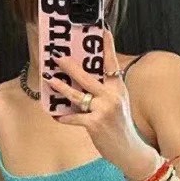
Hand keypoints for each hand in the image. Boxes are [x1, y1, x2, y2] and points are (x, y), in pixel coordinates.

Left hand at [43, 27, 159, 178]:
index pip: (111, 63)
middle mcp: (112, 96)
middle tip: (57, 57)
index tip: (102, 30)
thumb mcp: (118, 103)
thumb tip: (83, 79)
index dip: (107, 46)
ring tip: (49, 79)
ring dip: (61, 87)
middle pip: (88, 77)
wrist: (130, 150)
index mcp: (118, 87)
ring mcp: (104, 110)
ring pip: (77, 95)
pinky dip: (64, 117)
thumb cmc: (120, 125)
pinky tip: (55, 115)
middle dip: (70, 66)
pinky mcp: (95, 124)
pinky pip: (74, 118)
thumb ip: (105, 90)